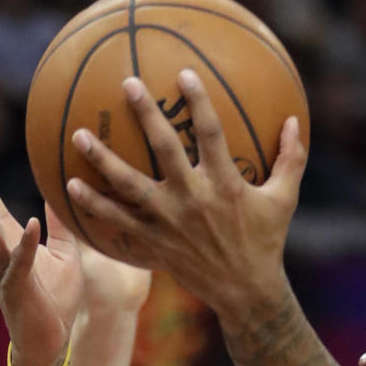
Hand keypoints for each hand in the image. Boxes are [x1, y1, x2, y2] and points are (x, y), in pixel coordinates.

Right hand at [0, 144, 81, 365]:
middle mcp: (0, 252)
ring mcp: (6, 271)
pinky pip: (23, 263)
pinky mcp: (20, 290)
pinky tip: (31, 223)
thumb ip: (60, 225)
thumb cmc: (55, 300)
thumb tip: (59, 191)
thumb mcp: (66, 254)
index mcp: (10, 239)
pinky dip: (28, 245)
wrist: (51, 343)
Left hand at [65, 71, 306, 321]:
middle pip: (164, 148)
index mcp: (226, 183)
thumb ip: (291, 158)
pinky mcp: (153, 241)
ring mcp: (169, 221)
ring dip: (102, 160)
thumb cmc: (266, 241)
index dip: (199, 102)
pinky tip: (69, 187)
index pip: (211, 133)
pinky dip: (93, 205)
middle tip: (127, 84)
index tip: (184, 73)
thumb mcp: (284, 199)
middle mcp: (193, 198)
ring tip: (78, 136)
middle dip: (146, 114)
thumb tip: (297, 119)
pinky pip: (116, 221)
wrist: (244, 292)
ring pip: (129, 185)